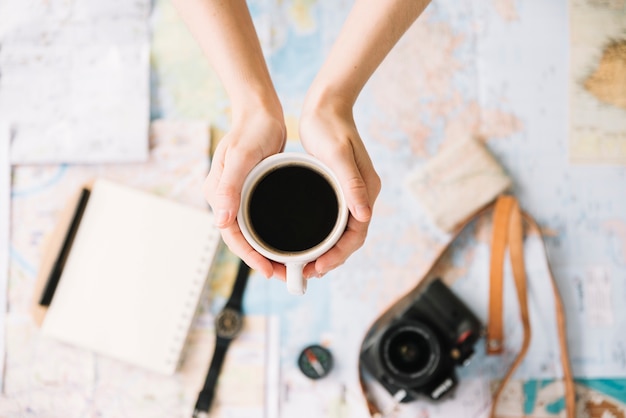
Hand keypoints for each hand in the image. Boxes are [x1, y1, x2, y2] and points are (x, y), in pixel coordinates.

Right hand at [204, 108, 286, 278]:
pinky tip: (287, 241)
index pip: (231, 234)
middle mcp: (226, 198)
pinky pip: (259, 220)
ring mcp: (239, 196)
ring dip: (266, 250)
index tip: (268, 270)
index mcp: (218, 193)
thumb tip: (220, 221)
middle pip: (241, 238)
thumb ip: (229, 187)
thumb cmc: (251, 130)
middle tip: (284, 274)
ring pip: (251, 232)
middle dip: (260, 259)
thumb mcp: (241, 157)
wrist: (260, 111)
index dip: (249, 256)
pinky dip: (271, 234)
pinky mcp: (252, 192)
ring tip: (288, 265)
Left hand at [299, 102, 380, 278]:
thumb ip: (352, 184)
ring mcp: (349, 194)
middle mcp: (361, 196)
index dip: (340, 254)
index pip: (357, 234)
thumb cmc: (331, 128)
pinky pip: (333, 221)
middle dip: (332, 259)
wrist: (326, 106)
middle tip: (308, 273)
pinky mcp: (337, 189)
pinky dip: (322, 236)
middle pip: (350, 238)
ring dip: (326, 251)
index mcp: (367, 191)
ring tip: (306, 266)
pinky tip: (307, 243)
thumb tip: (364, 216)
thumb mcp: (339, 155)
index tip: (320, 266)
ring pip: (341, 233)